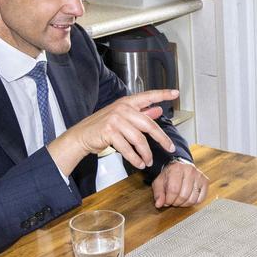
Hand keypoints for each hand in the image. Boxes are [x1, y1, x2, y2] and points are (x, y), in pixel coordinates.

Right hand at [50, 89, 177, 174]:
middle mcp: (122, 109)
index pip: (148, 96)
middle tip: (169, 148)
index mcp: (127, 103)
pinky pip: (128, 148)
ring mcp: (115, 120)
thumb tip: (158, 110)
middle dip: (162, 139)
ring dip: (146, 154)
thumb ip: (141, 113)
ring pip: (139, 140)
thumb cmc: (102, 127)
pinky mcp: (109, 132)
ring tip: (149, 161)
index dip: (162, 94)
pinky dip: (135, 158)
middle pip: (148, 125)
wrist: (81, 136)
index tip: (175, 93)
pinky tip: (139, 163)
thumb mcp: (122, 117)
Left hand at [152, 158, 208, 207]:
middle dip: (176, 202)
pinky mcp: (205, 181)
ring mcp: (199, 175)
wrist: (179, 165)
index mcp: (177, 168)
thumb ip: (158, 193)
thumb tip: (159, 204)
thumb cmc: (168, 174)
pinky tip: (188, 198)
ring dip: (184, 204)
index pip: (174, 190)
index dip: (169, 200)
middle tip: (172, 201)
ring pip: (193, 199)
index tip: (166, 201)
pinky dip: (194, 202)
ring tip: (179, 200)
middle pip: (184, 195)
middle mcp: (190, 170)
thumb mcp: (159, 181)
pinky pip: (201, 198)